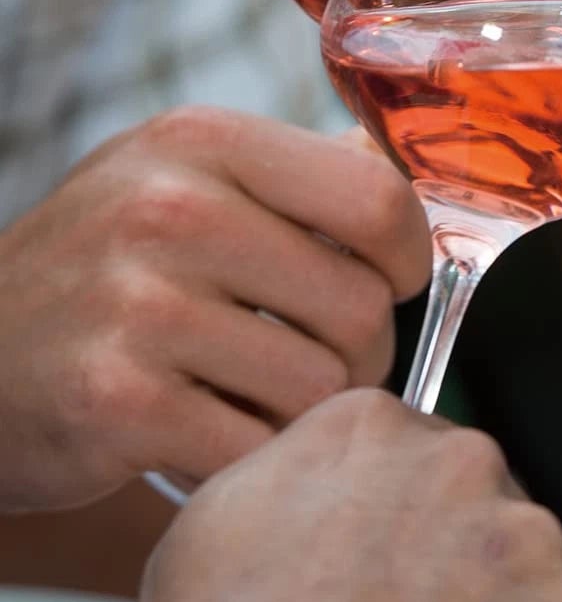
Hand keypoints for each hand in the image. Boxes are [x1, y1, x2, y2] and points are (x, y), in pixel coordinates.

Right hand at [0, 105, 430, 510]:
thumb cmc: (105, 272)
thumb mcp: (186, 178)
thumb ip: (303, 174)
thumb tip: (416, 166)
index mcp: (205, 140)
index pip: (378, 199)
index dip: (408, 257)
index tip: (392, 281)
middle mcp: (169, 208)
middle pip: (363, 307)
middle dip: (356, 353)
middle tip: (303, 359)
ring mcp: (138, 305)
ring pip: (322, 387)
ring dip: (300, 412)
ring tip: (244, 397)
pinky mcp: (118, 403)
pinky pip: (260, 450)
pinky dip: (249, 461)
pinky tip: (203, 439)